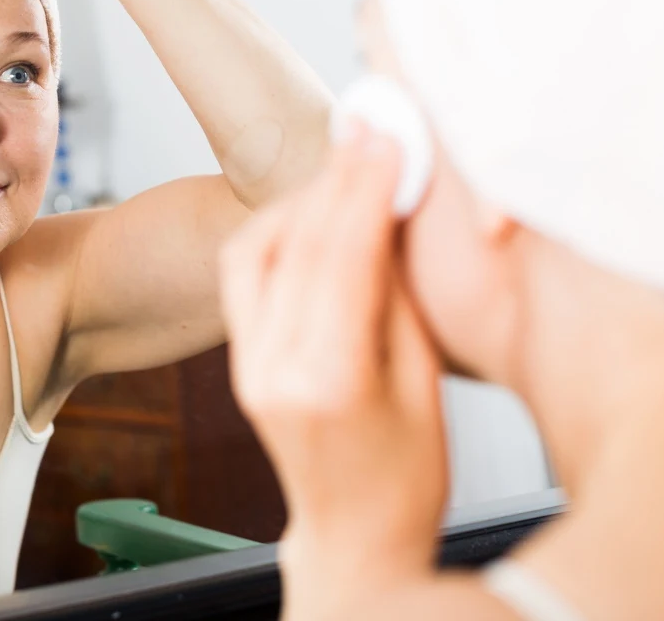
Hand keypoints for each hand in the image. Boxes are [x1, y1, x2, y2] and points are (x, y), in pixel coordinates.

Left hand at [219, 123, 446, 613]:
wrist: (351, 536)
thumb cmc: (406, 478)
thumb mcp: (423, 386)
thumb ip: (396, 300)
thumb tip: (387, 216)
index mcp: (327, 381)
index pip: (339, 257)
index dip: (362, 187)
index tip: (384, 135)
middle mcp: (272, 369)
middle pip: (297, 245)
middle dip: (334, 178)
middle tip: (366, 127)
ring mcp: (247, 366)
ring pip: (261, 253)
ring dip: (302, 198)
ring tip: (345, 160)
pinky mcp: (240, 361)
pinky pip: (247, 275)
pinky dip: (277, 230)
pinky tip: (308, 208)